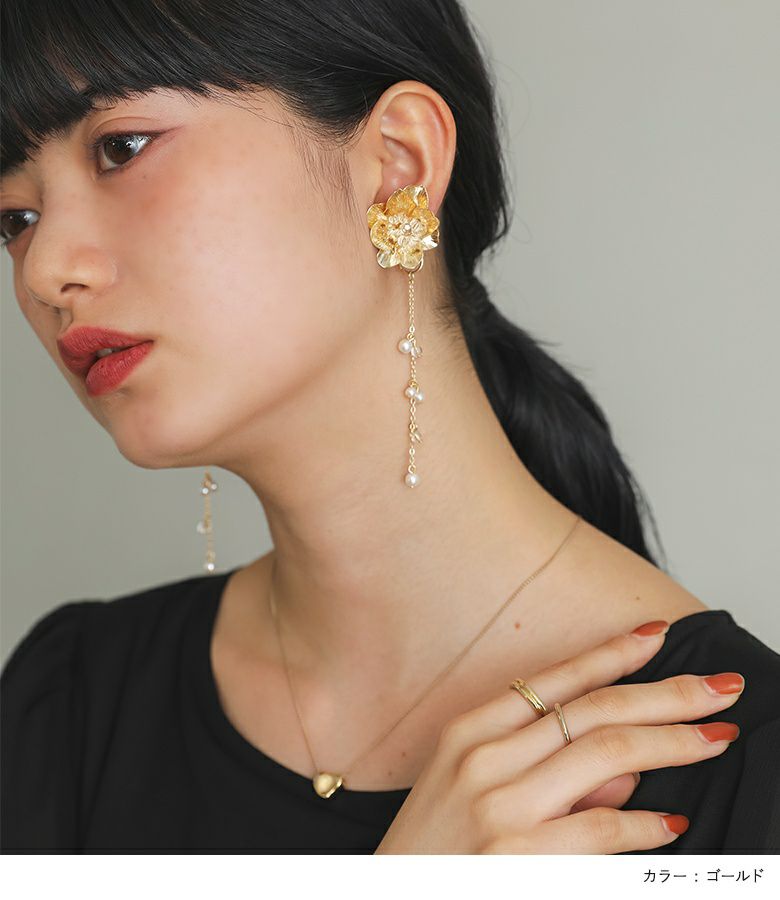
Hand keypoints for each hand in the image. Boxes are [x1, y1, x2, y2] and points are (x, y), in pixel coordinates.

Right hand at [374, 621, 743, 853]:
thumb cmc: (430, 848)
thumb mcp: (468, 789)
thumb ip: (544, 770)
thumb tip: (624, 773)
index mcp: (469, 730)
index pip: (557, 679)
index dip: (613, 653)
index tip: (658, 635)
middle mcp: (484, 757)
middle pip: (594, 710)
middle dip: (666, 694)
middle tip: (720, 688)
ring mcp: (500, 806)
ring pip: (606, 755)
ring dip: (671, 744)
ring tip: (715, 738)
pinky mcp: (518, 855)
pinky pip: (600, 828)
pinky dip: (644, 824)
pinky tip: (673, 823)